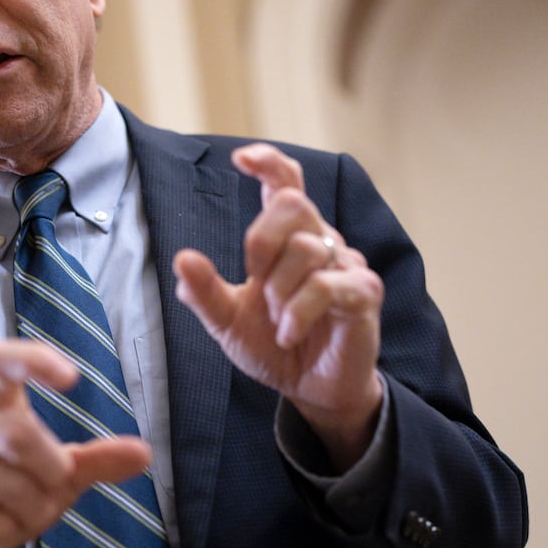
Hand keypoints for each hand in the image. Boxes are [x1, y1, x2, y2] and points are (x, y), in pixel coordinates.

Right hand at [0, 339, 149, 547]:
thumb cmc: (13, 494)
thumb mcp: (60, 475)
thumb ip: (97, 461)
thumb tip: (143, 454)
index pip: (0, 361)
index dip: (32, 361)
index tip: (72, 378)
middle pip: (15, 433)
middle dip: (50, 469)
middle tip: (56, 484)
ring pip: (7, 485)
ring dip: (30, 510)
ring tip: (20, 513)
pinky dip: (6, 532)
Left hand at [173, 143, 384, 468]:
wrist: (310, 389)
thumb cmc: (273, 346)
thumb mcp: (228, 322)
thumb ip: (204, 293)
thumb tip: (183, 260)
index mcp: (287, 238)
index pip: (285, 183)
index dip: (268, 163)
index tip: (241, 159)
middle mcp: (320, 241)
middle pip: (291, 203)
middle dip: (261, 241)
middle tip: (254, 279)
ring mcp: (345, 264)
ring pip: (306, 248)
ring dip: (279, 290)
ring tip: (277, 321)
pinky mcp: (363, 293)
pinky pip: (326, 285)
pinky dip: (298, 312)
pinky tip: (289, 334)